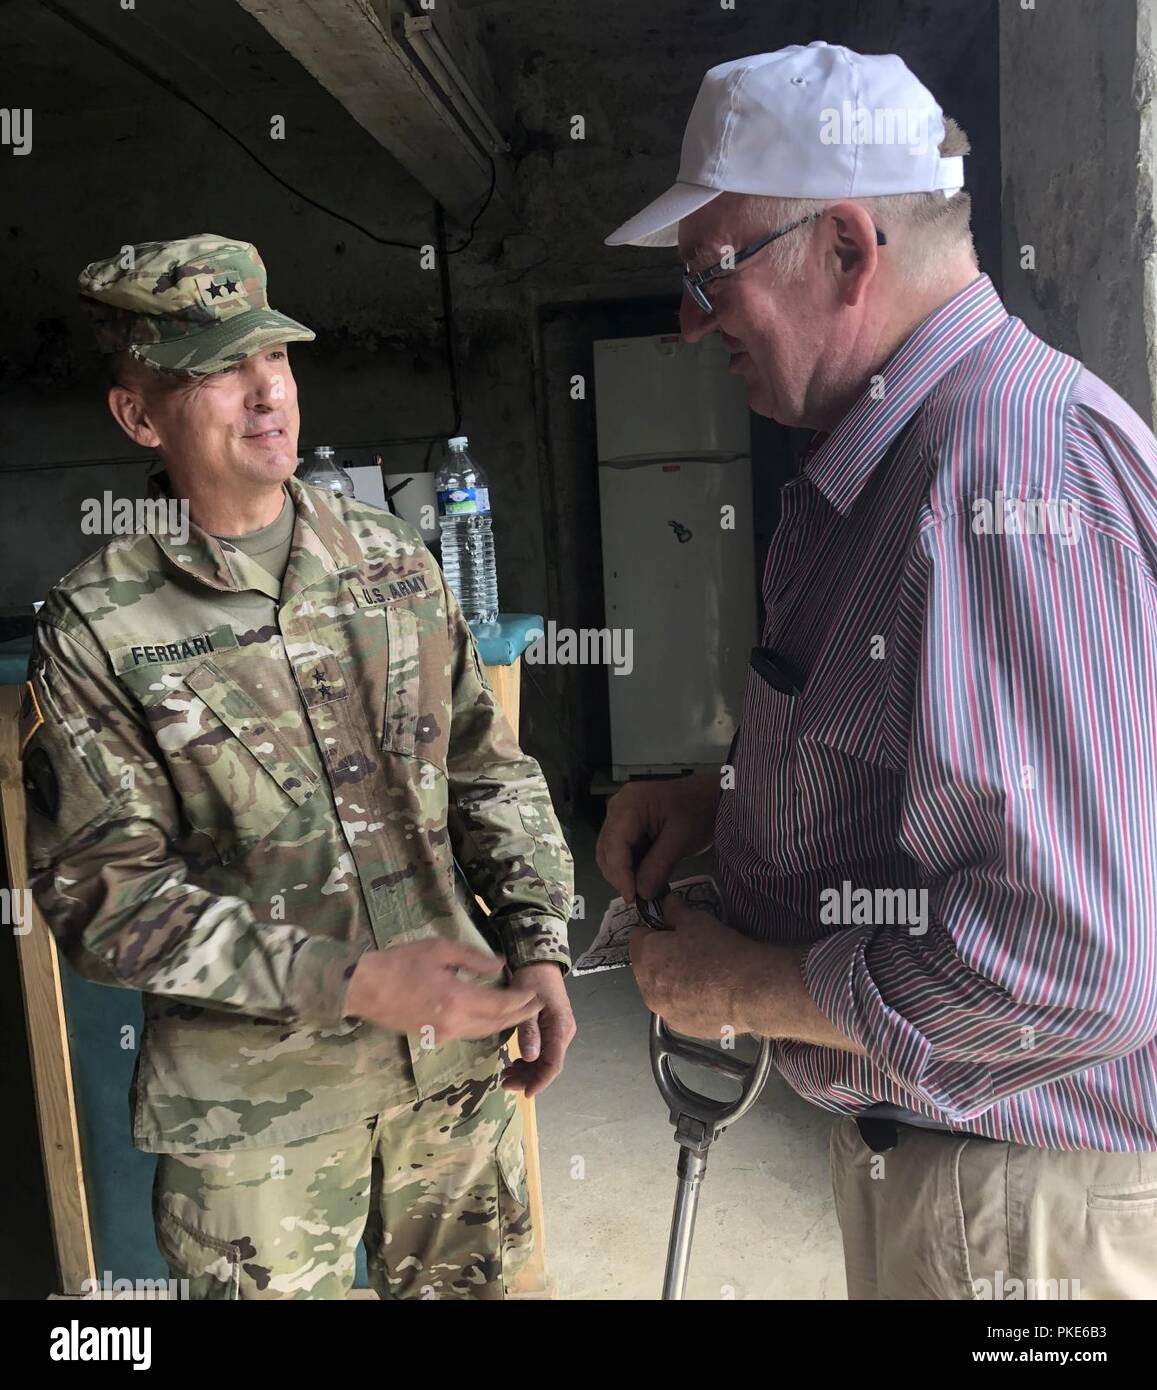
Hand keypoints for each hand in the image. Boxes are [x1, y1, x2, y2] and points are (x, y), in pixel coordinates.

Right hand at [343, 940, 541, 1041]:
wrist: (363, 988)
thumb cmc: (400, 962)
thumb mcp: (439, 950)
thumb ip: (473, 959)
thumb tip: (500, 965)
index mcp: (457, 1000)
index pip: (501, 1005)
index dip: (522, 1001)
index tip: (536, 993)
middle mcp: (454, 1023)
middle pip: (496, 1024)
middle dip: (520, 1016)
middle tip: (537, 1006)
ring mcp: (443, 1034)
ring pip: (483, 1032)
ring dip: (504, 1023)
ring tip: (521, 1013)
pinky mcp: (433, 1038)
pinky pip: (468, 1033)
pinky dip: (486, 1026)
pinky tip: (492, 1017)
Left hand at [501, 962, 576, 1098]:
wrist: (539, 961)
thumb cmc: (532, 979)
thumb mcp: (526, 1003)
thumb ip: (529, 1031)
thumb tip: (531, 1058)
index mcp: (560, 1028)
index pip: (553, 1064)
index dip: (539, 1081)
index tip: (524, 1093)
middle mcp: (563, 1032)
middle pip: (549, 1065)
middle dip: (529, 1078)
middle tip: (505, 1083)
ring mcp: (559, 1031)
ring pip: (545, 1059)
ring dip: (528, 1070)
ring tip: (506, 1074)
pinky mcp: (552, 1028)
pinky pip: (544, 1050)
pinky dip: (530, 1060)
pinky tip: (515, 1062)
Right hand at [596, 768, 719, 902]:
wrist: (709, 797)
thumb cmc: (699, 809)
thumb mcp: (682, 839)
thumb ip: (659, 866)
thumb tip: (641, 893)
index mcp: (630, 803)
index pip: (614, 843)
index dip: (620, 873)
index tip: (632, 896)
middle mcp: (618, 808)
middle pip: (607, 850)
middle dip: (621, 877)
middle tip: (640, 898)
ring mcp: (620, 817)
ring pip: (611, 855)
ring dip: (625, 875)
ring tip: (646, 890)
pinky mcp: (627, 827)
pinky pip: (621, 853)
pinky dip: (632, 869)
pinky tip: (647, 879)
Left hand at [629, 893, 754, 1038]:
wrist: (750, 991)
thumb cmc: (719, 950)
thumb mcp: (697, 920)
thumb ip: (675, 911)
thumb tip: (667, 903)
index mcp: (645, 958)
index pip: (638, 937)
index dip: (655, 931)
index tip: (674, 931)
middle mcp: (647, 989)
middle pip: (647, 967)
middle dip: (662, 958)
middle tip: (691, 952)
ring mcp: (664, 1013)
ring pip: (662, 991)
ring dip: (674, 983)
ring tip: (703, 976)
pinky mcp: (682, 1028)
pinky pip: (678, 1010)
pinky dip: (688, 1003)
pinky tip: (710, 996)